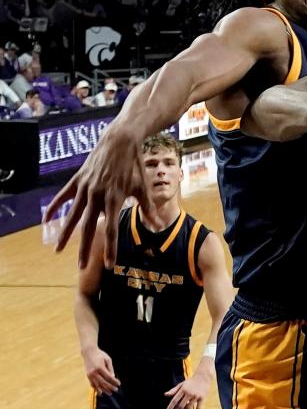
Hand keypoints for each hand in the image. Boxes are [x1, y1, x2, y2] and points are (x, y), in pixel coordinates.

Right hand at [43, 124, 148, 267]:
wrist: (120, 141)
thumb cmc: (134, 165)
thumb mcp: (143, 187)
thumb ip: (148, 208)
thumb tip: (158, 227)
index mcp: (114, 199)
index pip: (111, 230)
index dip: (111, 249)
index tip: (110, 265)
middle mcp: (97, 195)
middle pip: (88, 228)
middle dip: (85, 249)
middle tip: (80, 267)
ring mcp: (85, 187)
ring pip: (72, 216)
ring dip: (65, 234)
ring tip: (58, 250)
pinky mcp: (77, 180)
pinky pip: (63, 197)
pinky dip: (54, 209)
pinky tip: (46, 222)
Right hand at [83, 348, 120, 395]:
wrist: (89, 352)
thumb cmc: (100, 355)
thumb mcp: (108, 359)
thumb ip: (110, 368)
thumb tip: (113, 377)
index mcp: (100, 368)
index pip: (108, 377)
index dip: (114, 381)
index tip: (119, 384)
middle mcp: (94, 372)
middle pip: (103, 382)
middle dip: (110, 387)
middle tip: (116, 390)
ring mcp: (90, 375)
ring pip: (97, 385)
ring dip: (104, 390)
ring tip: (109, 393)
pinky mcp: (88, 376)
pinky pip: (92, 384)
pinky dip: (96, 389)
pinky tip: (100, 392)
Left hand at [164, 372, 211, 408]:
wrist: (203, 376)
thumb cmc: (191, 381)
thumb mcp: (182, 384)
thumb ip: (174, 390)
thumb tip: (165, 395)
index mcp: (183, 389)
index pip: (175, 400)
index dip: (171, 407)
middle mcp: (189, 393)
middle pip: (181, 406)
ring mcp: (196, 396)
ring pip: (189, 408)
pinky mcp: (202, 398)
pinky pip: (199, 408)